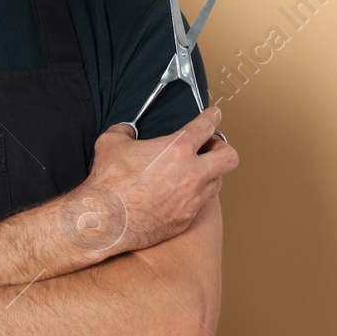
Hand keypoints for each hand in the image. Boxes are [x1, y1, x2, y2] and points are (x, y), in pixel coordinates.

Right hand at [71, 106, 237, 254]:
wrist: (106, 220)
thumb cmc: (110, 183)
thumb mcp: (111, 143)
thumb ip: (124, 132)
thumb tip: (126, 131)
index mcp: (177, 149)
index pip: (206, 126)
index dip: (212, 117)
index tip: (214, 115)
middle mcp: (192, 174)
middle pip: (229, 157)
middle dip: (222, 149)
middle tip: (209, 148)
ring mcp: (192, 199)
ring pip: (218, 183)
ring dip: (209, 174)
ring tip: (194, 172)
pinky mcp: (186, 219)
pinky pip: (199, 204)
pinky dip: (193, 197)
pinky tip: (178, 195)